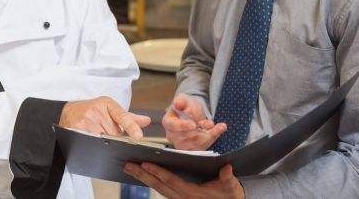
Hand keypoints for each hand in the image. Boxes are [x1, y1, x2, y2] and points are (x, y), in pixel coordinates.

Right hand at [60, 96, 150, 138]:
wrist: (68, 111)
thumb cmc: (92, 110)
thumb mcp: (110, 109)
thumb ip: (129, 117)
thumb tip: (147, 121)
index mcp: (106, 103)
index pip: (122, 115)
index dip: (131, 126)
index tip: (139, 136)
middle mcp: (96, 111)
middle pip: (114, 134)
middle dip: (116, 139)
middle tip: (109, 136)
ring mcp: (85, 120)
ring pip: (104, 140)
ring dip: (105, 144)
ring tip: (100, 139)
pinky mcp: (76, 129)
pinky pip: (91, 143)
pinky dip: (95, 146)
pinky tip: (92, 144)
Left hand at [124, 162, 243, 198]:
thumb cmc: (229, 195)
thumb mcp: (230, 187)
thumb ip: (227, 178)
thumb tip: (227, 168)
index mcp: (192, 194)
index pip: (170, 180)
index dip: (157, 172)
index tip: (144, 163)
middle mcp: (182, 198)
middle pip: (158, 185)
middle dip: (142, 175)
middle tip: (127, 165)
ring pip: (157, 188)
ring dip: (143, 178)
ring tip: (130, 168)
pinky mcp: (179, 198)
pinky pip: (162, 190)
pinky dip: (152, 181)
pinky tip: (144, 174)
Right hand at [163, 93, 225, 149]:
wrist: (192, 113)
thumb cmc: (186, 106)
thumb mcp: (183, 99)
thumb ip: (180, 100)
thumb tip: (177, 103)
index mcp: (168, 122)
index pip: (173, 126)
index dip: (183, 126)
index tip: (194, 125)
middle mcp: (173, 136)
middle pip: (186, 136)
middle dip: (200, 130)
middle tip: (210, 123)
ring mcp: (182, 144)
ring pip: (197, 143)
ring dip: (210, 135)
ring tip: (220, 126)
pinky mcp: (192, 149)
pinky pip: (204, 147)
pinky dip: (213, 138)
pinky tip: (220, 130)